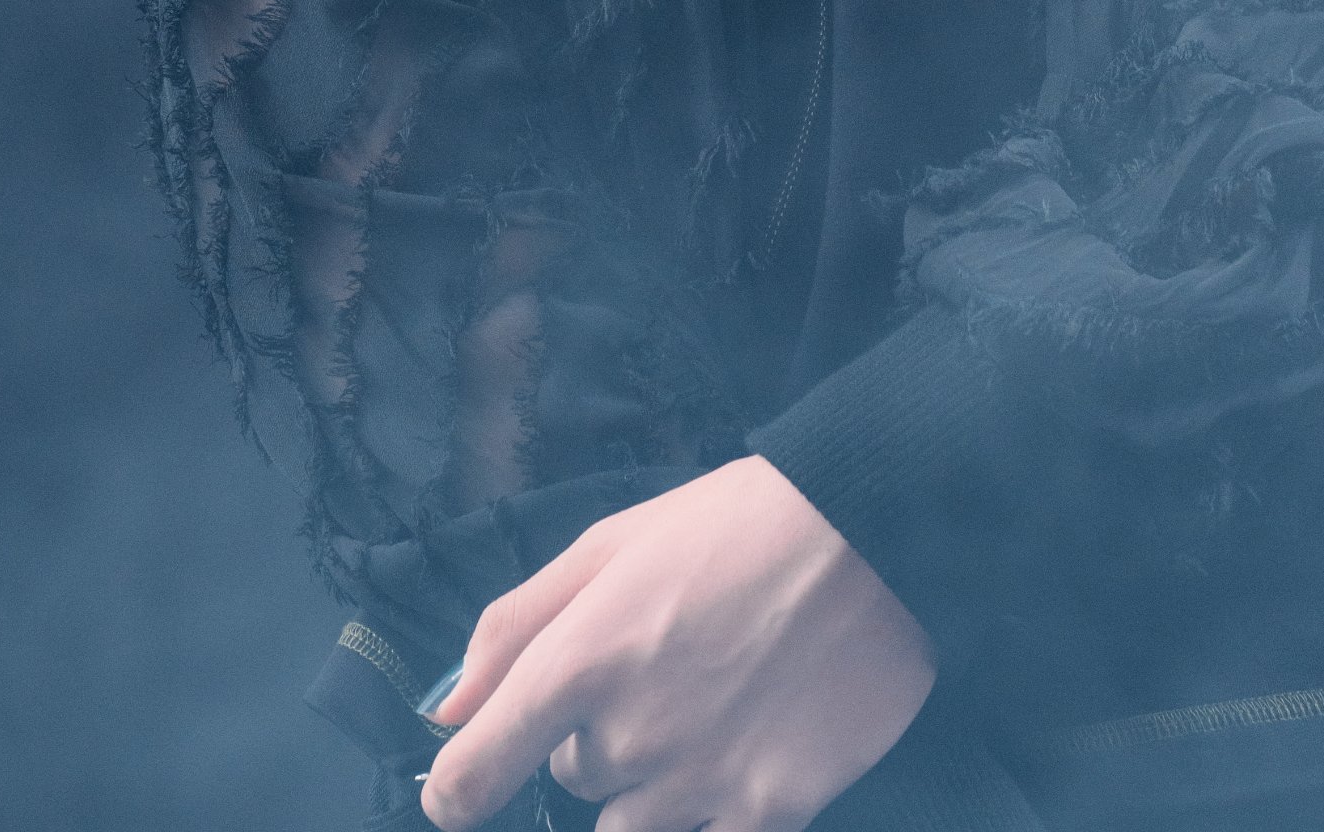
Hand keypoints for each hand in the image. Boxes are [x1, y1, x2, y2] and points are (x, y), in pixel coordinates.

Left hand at [417, 454, 935, 831]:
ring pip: (625, 831)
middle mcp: (628, 736)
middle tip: (661, 670)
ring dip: (645, 787)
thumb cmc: (739, 522)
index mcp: (580, 660)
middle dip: (595, 738)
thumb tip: (445, 708)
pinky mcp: (769, 812)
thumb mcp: (614, 541)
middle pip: (570, 780)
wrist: (878, 529)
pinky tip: (732, 763)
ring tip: (704, 710)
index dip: (457, 787)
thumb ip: (515, 624)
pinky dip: (702, 822)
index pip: (471, 773)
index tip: (463, 786)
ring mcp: (699, 782)